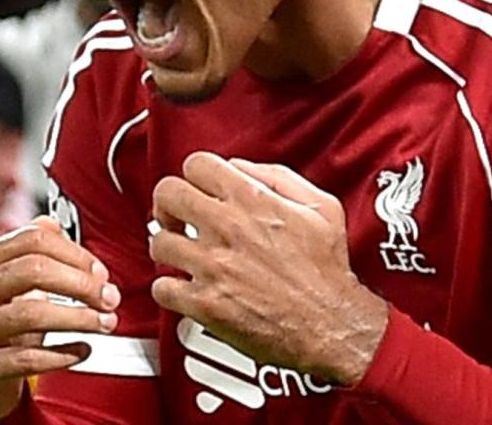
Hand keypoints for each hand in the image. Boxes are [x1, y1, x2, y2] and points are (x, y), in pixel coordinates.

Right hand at [0, 216, 121, 420]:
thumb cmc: (0, 329)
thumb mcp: (10, 285)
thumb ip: (30, 252)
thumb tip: (54, 223)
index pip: (31, 239)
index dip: (74, 253)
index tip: (100, 272)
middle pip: (33, 270)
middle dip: (81, 283)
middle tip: (110, 298)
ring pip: (31, 313)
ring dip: (78, 318)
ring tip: (104, 324)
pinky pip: (28, 359)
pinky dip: (63, 354)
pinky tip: (83, 351)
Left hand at [148, 153, 388, 385]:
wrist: (333, 326)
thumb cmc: (328, 272)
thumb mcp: (321, 208)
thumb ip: (278, 177)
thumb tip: (241, 168)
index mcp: (252, 202)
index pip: (196, 165)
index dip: (193, 175)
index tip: (196, 188)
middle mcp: (227, 229)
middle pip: (167, 194)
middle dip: (167, 203)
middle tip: (175, 216)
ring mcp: (213, 266)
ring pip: (159, 241)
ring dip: (166, 245)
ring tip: (179, 252)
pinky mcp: (205, 304)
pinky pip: (162, 288)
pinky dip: (168, 288)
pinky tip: (182, 287)